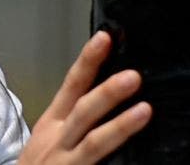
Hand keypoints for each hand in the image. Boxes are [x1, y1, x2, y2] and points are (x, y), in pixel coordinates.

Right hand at [19, 31, 151, 163]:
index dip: (87, 61)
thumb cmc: (43, 163)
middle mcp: (58, 142)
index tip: (105, 38)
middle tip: (134, 76)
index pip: (71, 85)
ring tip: (145, 111)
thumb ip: (75, 114)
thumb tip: (109, 85)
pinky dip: (119, 163)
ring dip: (120, 128)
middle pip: (83, 113)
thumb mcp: (50, 134)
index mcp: (53, 123)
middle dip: (107, 93)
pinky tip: (141, 160)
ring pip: (94, 145)